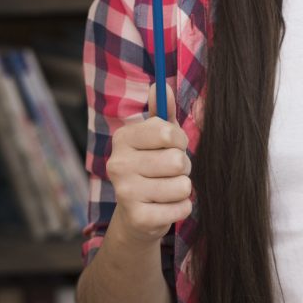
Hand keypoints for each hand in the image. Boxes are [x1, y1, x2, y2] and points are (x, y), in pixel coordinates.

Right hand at [107, 83, 192, 243]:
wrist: (137, 214)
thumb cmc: (152, 165)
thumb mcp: (158, 136)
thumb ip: (163, 112)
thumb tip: (160, 84)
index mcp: (123, 138)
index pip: (169, 133)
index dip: (180, 140)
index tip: (172, 146)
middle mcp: (118, 163)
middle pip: (178, 161)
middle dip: (183, 166)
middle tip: (170, 171)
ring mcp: (125, 193)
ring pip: (182, 185)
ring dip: (182, 188)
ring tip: (167, 188)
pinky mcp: (138, 218)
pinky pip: (182, 208)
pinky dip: (181, 207)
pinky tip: (166, 207)